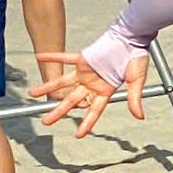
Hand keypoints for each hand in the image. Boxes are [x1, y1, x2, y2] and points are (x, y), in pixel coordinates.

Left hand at [31, 50, 146, 137]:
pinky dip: (53, 57)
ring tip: (32, 93)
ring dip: (47, 87)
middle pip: (72, 100)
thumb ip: (134, 99)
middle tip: (46, 121)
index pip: (94, 110)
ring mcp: (85, 71)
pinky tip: (39, 57)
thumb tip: (140, 117)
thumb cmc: (136, 58)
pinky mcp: (83, 58)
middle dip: (59, 111)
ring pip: (63, 82)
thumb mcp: (136, 81)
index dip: (87, 123)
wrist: (132, 38)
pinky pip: (65, 58)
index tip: (79, 135)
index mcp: (105, 91)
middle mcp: (92, 83)